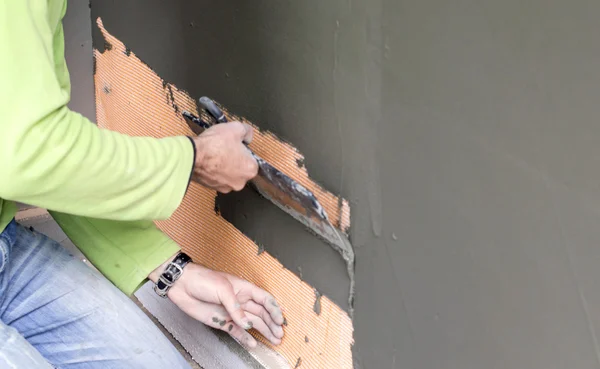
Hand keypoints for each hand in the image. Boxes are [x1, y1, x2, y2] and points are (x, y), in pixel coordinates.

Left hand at [150, 260, 284, 347]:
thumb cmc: (203, 280)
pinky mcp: (222, 321)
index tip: (280, 320)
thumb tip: (247, 323)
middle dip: (272, 323)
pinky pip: (237, 331)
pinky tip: (253, 344)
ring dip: (263, 331)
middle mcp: (241, 301)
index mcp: (244, 289)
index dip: (274, 309)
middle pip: (262, 313)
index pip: (265, 299)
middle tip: (280, 334)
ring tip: (274, 340)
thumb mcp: (223, 289)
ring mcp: (232, 312)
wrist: (183, 286)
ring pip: (252, 324)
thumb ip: (236, 307)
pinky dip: (245, 338)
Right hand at [192, 122, 258, 192]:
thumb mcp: (235, 128)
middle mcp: (241, 182)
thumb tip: (248, 135)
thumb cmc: (215, 144)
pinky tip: (208, 161)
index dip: (243, 149)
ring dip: (223, 165)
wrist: (193, 155)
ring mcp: (226, 187)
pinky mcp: (212, 188)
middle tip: (224, 148)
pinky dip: (213, 171)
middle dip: (234, 158)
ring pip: (228, 174)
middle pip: (240, 167)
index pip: (251, 158)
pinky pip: (216, 178)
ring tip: (215, 154)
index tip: (235, 144)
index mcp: (250, 169)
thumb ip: (247, 131)